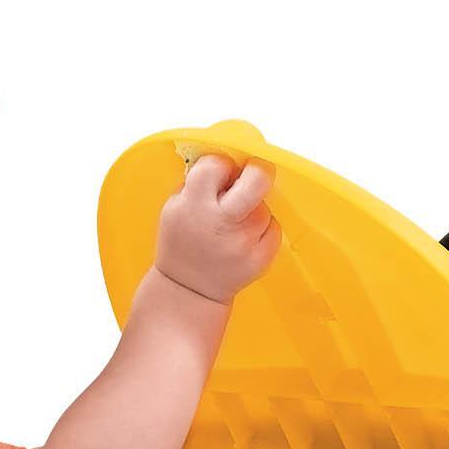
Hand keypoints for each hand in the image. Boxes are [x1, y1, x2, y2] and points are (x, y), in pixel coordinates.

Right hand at [153, 154, 279, 303]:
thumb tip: (230, 158)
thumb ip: (198, 182)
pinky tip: (243, 240)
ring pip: (264, 207)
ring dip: (253, 208)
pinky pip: (273, 228)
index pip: (217, 164)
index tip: (220, 173)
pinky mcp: (260, 258)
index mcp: (194, 204)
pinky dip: (262, 229)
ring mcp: (244, 242)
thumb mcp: (175, 207)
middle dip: (258, 171)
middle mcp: (222, 222)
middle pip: (258, 180)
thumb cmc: (183, 242)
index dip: (220, 166)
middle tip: (253, 175)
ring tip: (235, 224)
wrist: (189, 290)